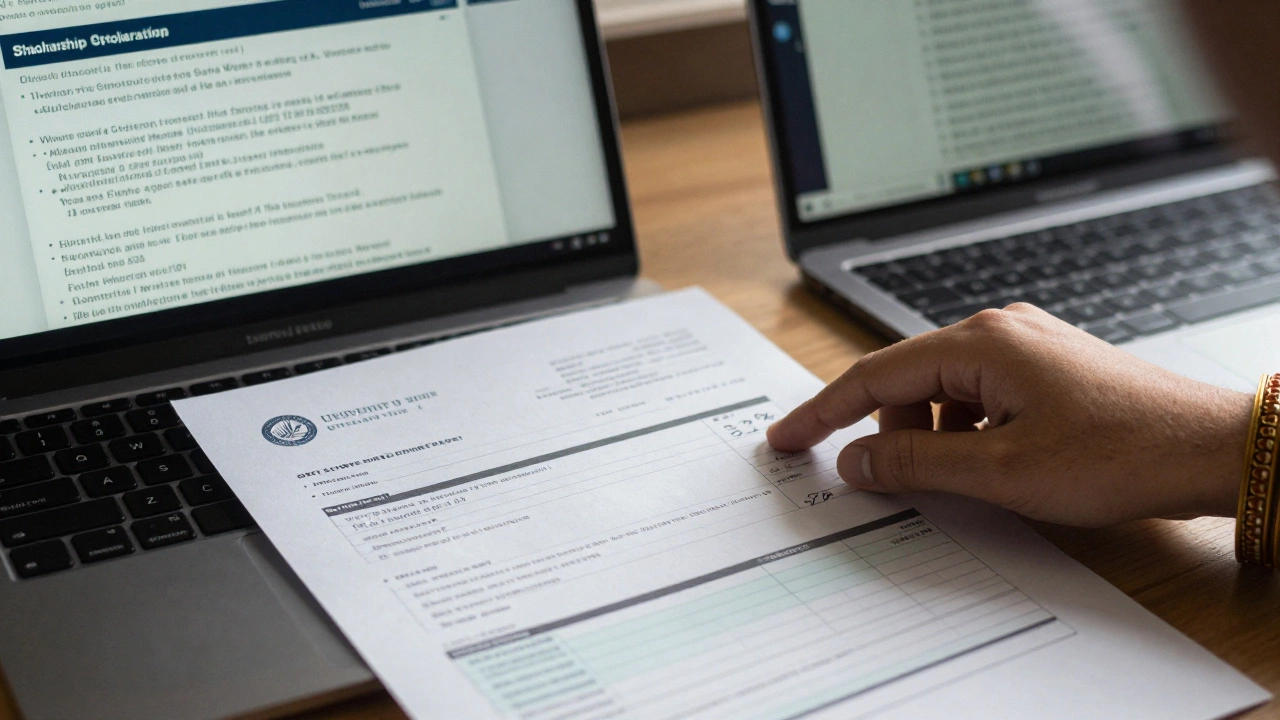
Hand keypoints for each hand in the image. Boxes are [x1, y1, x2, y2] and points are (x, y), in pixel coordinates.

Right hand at [767, 304, 1253, 526]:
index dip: (823, 412)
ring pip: (944, 393)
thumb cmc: (1120, 452)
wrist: (1209, 448)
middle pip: (907, 382)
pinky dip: (966, 434)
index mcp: (979, 343)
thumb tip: (855, 462)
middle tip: (888, 484)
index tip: (786, 438)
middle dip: (889, 434)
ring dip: (934, 439)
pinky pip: (979, 398)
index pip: (873, 375)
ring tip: (967, 480)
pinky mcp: (1045, 369)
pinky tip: (993, 467)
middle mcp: (997, 332)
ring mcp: (1025, 347)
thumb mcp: (1001, 472)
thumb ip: (914, 465)